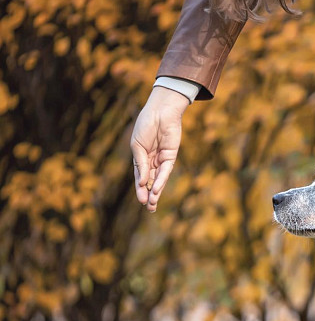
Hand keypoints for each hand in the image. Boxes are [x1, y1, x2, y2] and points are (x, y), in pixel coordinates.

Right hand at [130, 87, 189, 211]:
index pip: (140, 177)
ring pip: (158, 179)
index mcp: (141, 157)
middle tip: (149, 208)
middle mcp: (152, 160)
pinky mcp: (171, 156)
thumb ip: (140, 164)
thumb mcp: (137, 146)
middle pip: (150, 181)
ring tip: (153, 204)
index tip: (141, 200)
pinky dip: (161, 180)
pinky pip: (165, 171)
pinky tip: (157, 189)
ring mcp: (162, 159)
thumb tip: (142, 182)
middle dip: (150, 195)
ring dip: (156, 192)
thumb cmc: (145, 125)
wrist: (159, 112)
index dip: (140, 189)